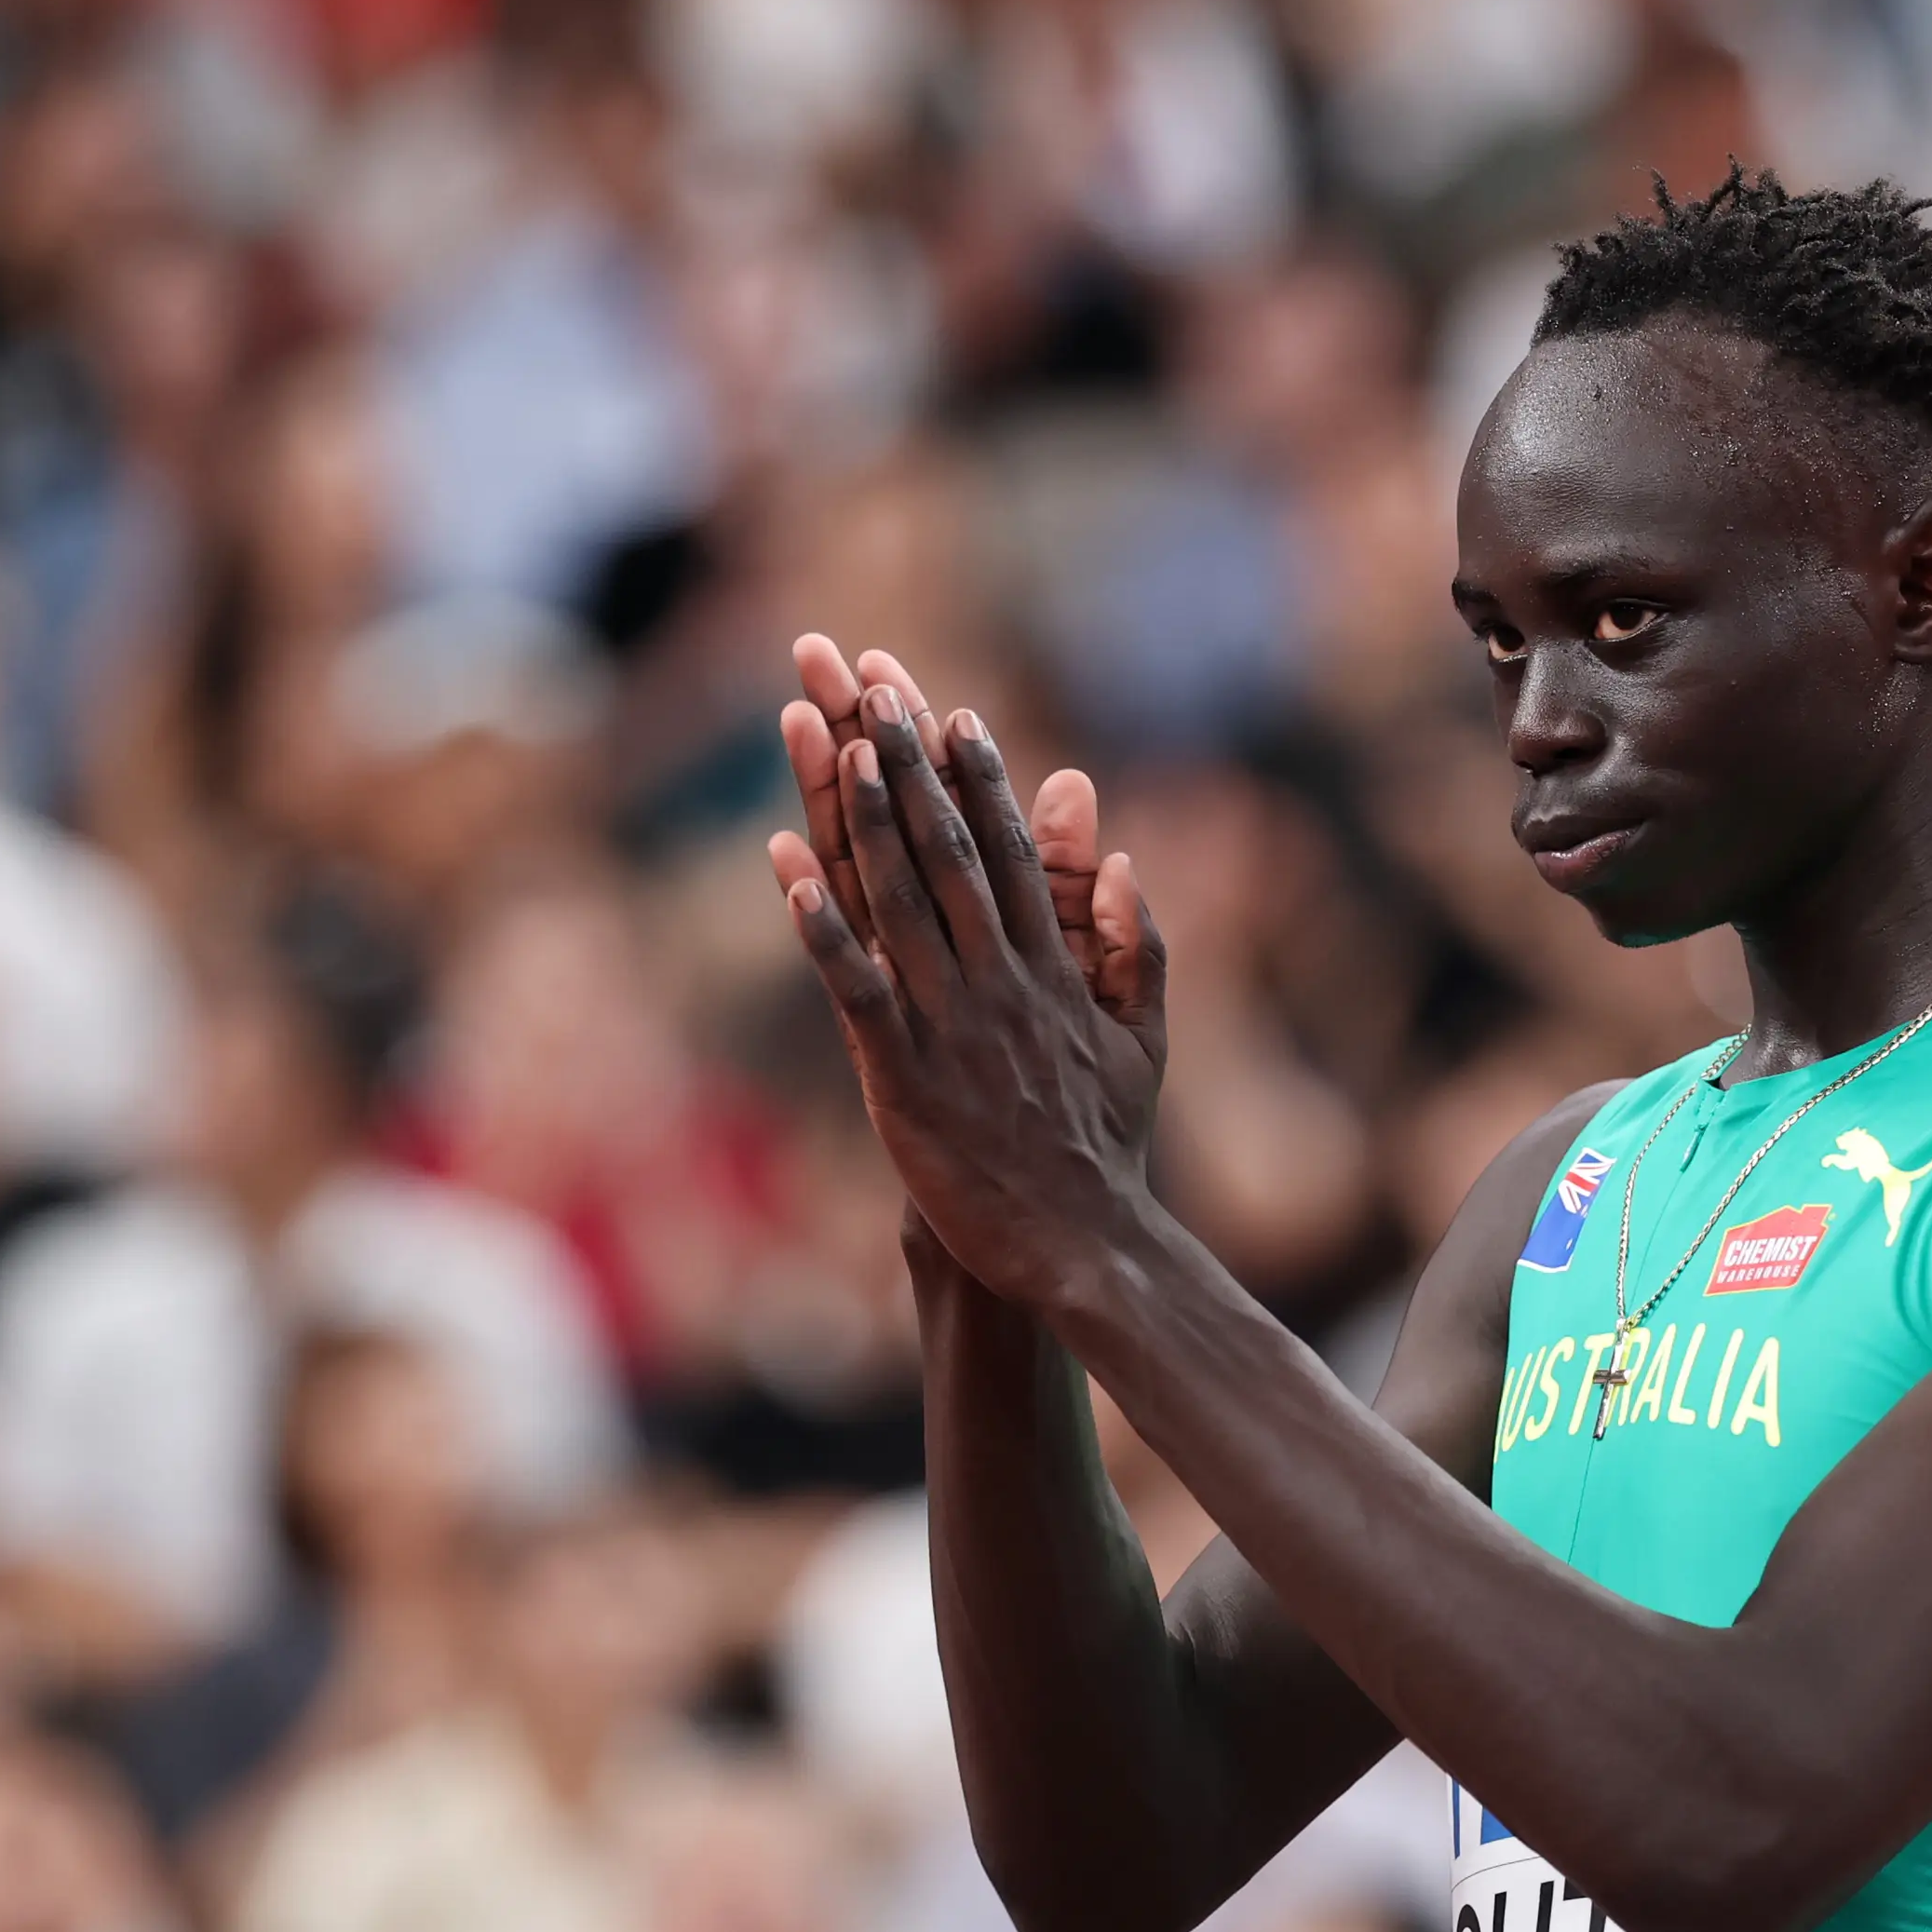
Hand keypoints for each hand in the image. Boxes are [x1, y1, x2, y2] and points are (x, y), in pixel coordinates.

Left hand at [768, 669, 1166, 1301]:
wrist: (1085, 1246)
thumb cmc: (1105, 1150)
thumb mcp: (1143, 1042)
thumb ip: (1132, 949)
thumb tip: (1122, 862)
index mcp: (1053, 971)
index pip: (1008, 854)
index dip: (974, 778)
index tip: (946, 710)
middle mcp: (1003, 982)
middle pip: (948, 851)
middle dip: (909, 763)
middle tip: (873, 684)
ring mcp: (953, 1026)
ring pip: (901, 903)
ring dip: (864, 815)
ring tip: (834, 740)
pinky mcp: (906, 1079)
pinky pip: (858, 992)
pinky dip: (823, 932)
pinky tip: (788, 875)